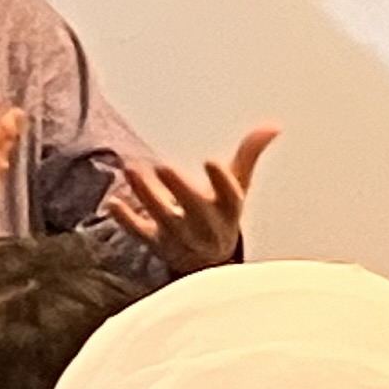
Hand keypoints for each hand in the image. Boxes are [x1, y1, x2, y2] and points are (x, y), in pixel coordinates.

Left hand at [101, 124, 279, 275]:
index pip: (230, 196)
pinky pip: (140, 233)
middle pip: (193, 208)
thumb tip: (274, 125)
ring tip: (130, 169)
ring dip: (146, 195)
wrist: (207, 264)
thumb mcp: (239, 186)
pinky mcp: (156, 243)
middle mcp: (206, 226)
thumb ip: (250, 154)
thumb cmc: (222, 214)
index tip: (212, 161)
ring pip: (162, 217)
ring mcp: (179, 236)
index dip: (222, 180)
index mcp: (228, 210)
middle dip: (178, 188)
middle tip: (163, 165)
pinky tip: (113, 202)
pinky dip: (127, 220)